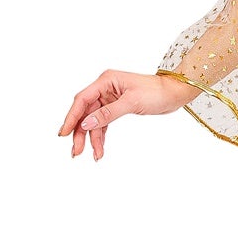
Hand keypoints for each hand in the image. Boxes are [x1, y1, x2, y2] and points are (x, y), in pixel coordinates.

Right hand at [57, 69, 198, 160]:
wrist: (174, 93)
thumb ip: (108, 113)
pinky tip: (100, 149)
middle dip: (80, 133)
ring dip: (92, 138)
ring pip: (94, 121)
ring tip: (94, 156)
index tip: (63, 134)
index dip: (71, 117)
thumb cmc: (156, 92)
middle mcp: (105, 88)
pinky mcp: (116, 107)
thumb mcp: (132, 102)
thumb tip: (86, 124)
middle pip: (85, 112)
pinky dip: (101, 136)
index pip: (82, 100)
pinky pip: (104, 123)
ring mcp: (110, 98)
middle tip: (76, 152)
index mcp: (106, 81)